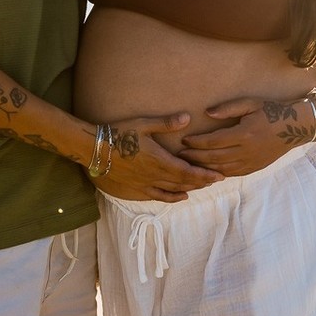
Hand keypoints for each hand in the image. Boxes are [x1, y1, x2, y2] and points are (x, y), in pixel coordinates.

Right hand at [93, 114, 223, 202]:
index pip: (188, 171)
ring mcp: (146, 184)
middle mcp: (155, 175)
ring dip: (191, 189)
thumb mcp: (144, 124)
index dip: (205, 174)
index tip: (219, 175)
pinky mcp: (137, 189)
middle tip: (217, 179)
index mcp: (160, 160)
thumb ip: (166, 123)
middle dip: (202, 181)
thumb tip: (187, 118)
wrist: (95, 149)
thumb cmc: (119, 133)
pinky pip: (159, 196)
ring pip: (174, 190)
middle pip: (184, 182)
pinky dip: (173, 198)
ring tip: (203, 186)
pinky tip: (182, 197)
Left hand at [180, 95, 315, 176]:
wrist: (295, 128)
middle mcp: (246, 151)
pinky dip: (217, 173)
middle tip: (180, 156)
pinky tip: (208, 171)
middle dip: (194, 158)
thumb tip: (207, 113)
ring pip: (221, 169)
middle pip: (214, 158)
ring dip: (203, 168)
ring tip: (189, 165)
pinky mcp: (254, 168)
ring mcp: (251, 162)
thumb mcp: (251, 103)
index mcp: (244, 134)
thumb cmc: (271, 111)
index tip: (184, 141)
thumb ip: (228, 108)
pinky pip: (231, 173)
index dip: (196, 142)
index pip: (213, 141)